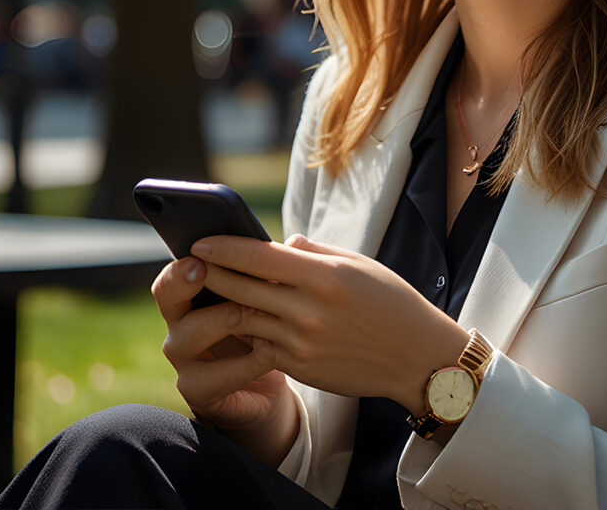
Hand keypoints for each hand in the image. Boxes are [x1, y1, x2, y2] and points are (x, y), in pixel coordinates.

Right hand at [151, 255, 297, 465]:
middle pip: (167, 296)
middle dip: (185, 282)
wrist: (276, 381)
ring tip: (263, 316)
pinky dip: (246, 364)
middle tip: (205, 271)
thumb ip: (274, 271)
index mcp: (194, 293)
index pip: (175, 273)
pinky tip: (271, 354)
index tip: (200, 252)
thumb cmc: (271, 325)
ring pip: (189, 334)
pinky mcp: (197, 390)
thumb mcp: (271, 297)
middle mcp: (180, 323)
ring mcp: (184, 359)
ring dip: (228, 319)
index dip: (184, 264)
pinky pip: (213, 377)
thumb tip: (295, 242)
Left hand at [189, 234, 469, 413]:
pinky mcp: (301, 367)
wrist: (417, 357)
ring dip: (222, 303)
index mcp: (326, 276)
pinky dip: (245, 330)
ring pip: (245, 318)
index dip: (226, 247)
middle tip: (189, 261)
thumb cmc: (391, 301)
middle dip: (212, 273)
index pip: (261, 257)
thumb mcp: (359, 265)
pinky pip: (260, 346)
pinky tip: (234, 318)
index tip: (201, 239)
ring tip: (204, 288)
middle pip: (243, 288)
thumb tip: (280, 243)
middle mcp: (310, 310)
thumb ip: (314, 253)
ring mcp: (303, 343)